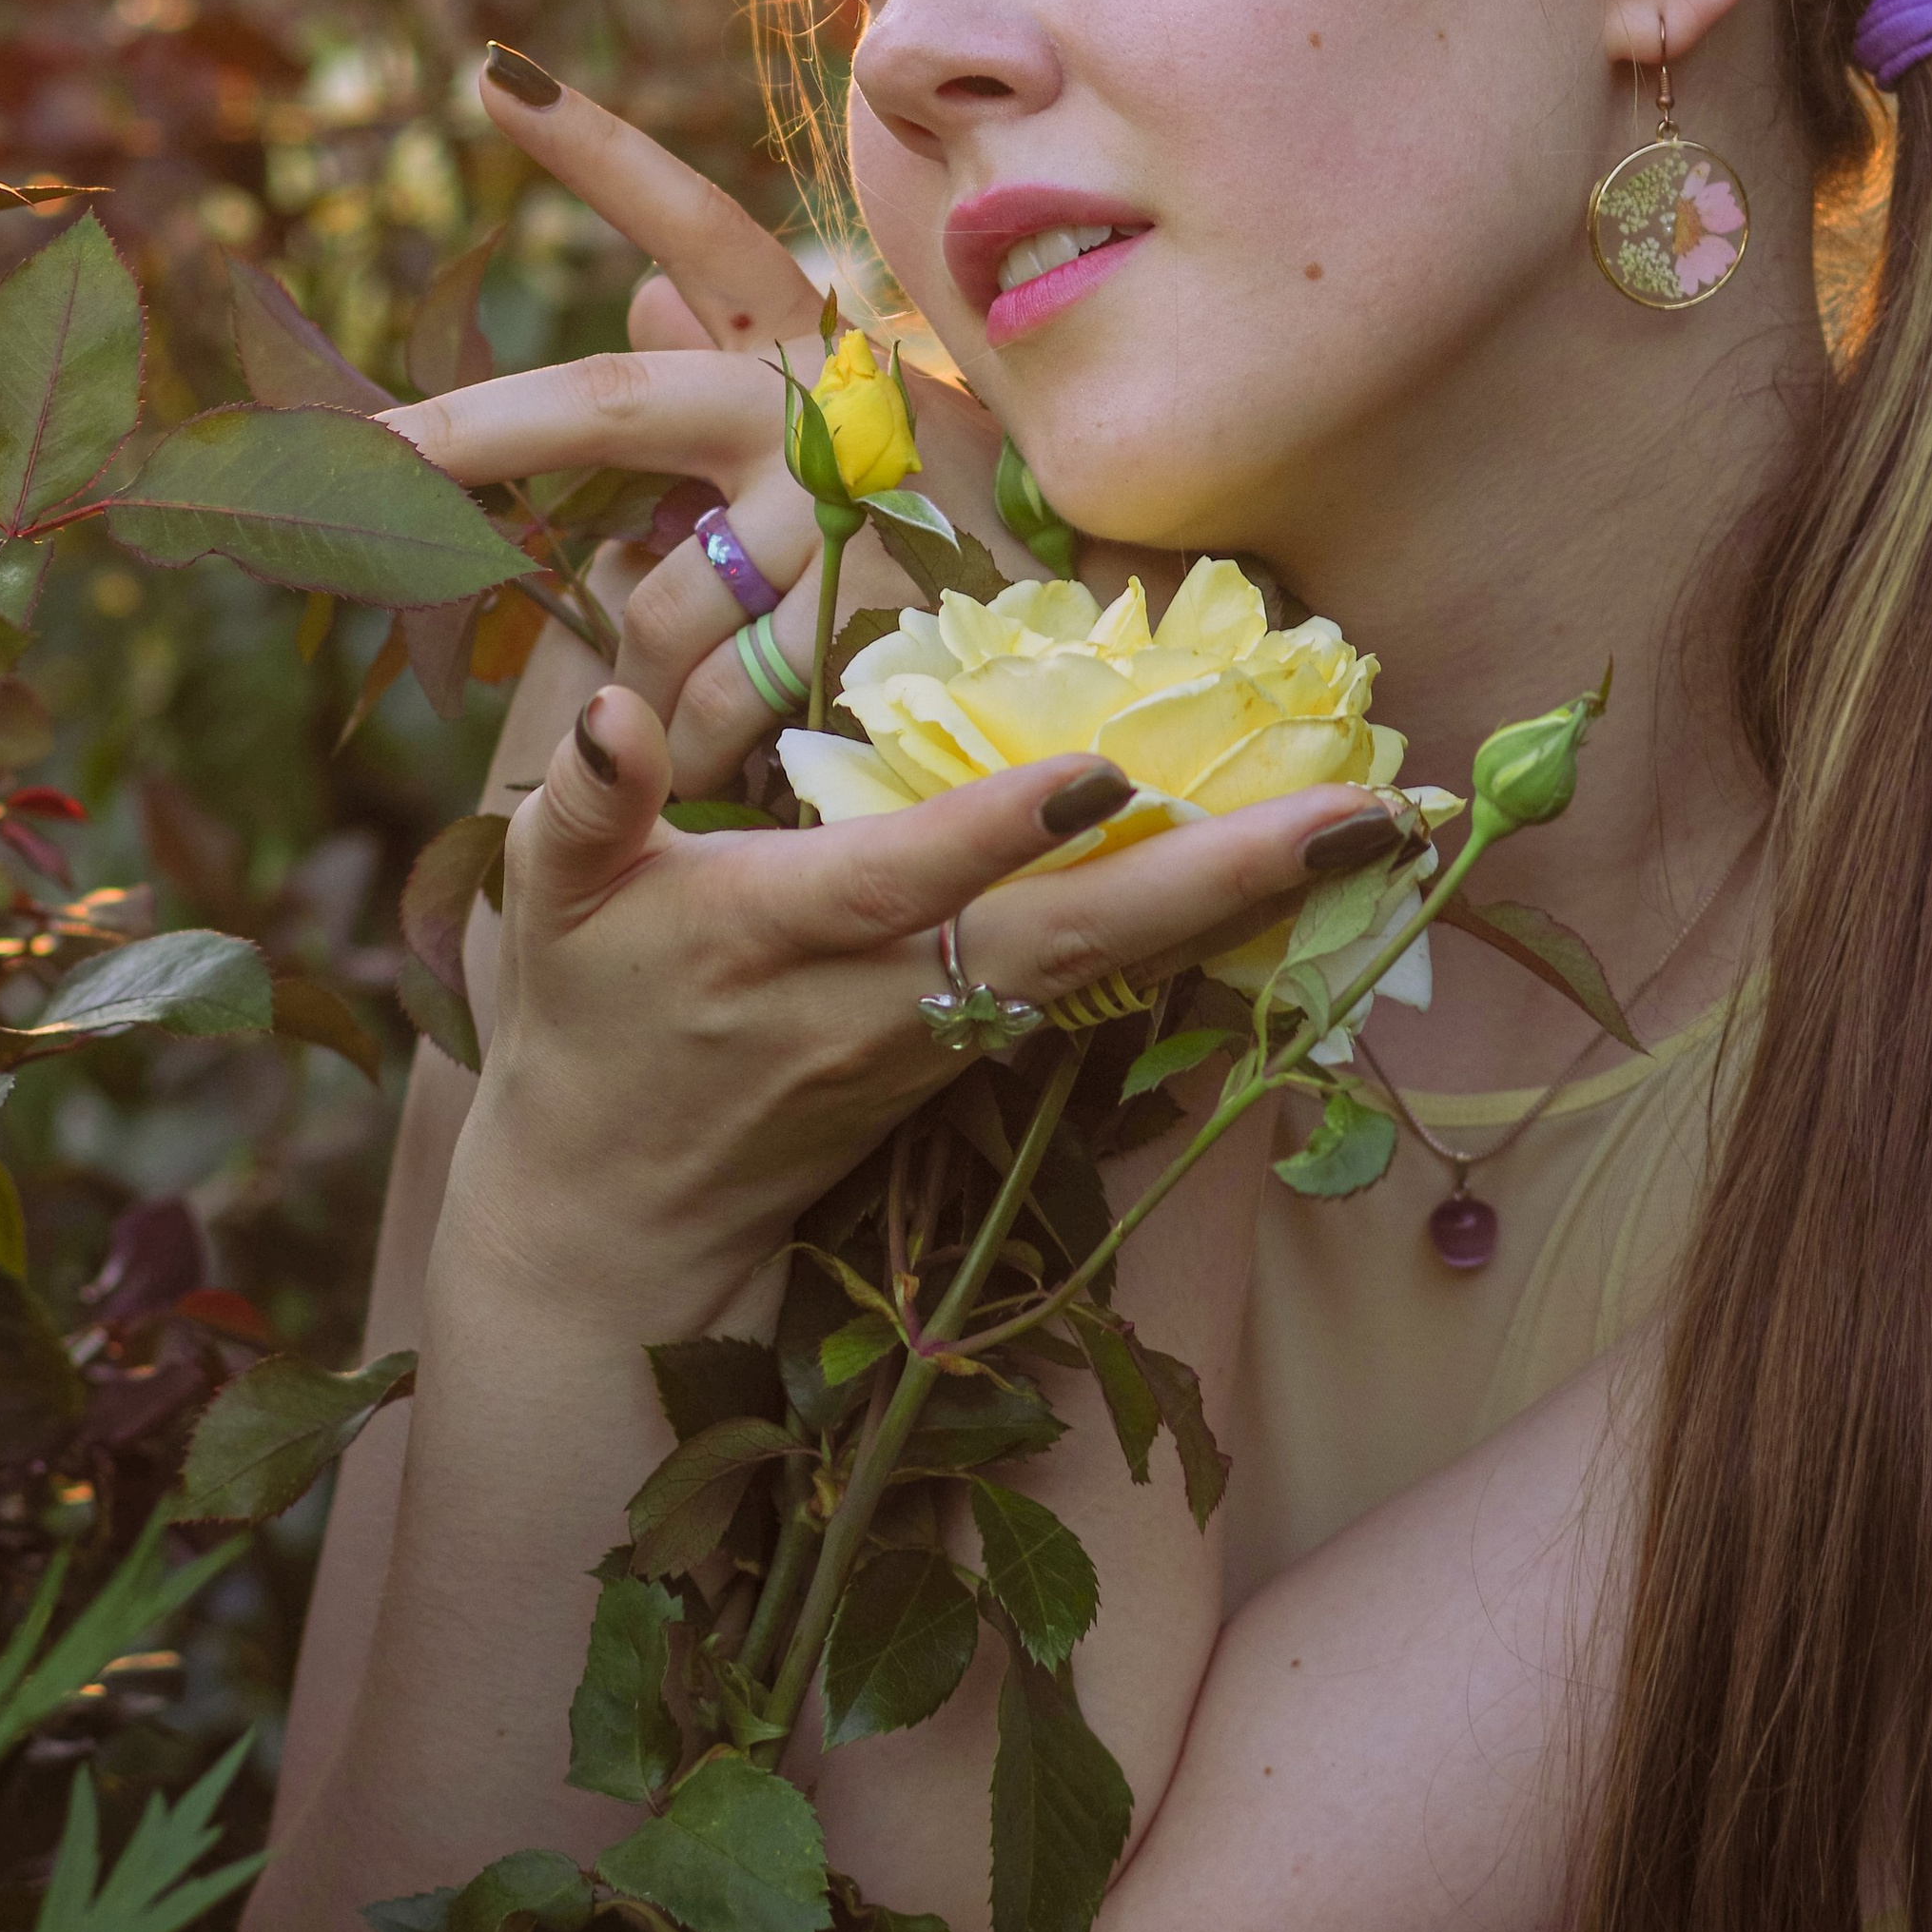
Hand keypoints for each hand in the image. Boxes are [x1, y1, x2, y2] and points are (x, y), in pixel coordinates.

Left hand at [395, 59, 1052, 794]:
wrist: (1115, 653)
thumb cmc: (966, 537)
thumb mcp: (854, 439)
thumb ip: (739, 369)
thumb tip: (635, 291)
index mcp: (812, 353)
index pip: (696, 228)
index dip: (599, 151)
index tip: (490, 71)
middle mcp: (829, 402)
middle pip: (608, 401)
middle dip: (467, 430)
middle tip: (357, 451)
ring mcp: (858, 506)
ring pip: (658, 603)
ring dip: (640, 681)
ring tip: (674, 722)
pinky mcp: (881, 618)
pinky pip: (717, 704)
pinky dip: (698, 746)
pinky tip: (724, 763)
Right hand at [437, 678, 1411, 1338]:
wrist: (623, 1217)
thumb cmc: (587, 1023)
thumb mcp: (548, 905)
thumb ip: (584, 802)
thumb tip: (607, 714)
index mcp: (780, 941)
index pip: (902, 884)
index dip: (995, 833)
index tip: (1102, 772)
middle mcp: (891, 996)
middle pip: (1074, 940)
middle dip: (1220, 879)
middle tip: (1361, 815)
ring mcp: (957, 1034)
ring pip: (1122, 969)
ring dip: (1254, 903)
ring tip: (1383, 827)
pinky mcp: (996, 1050)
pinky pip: (1124, 985)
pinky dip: (1222, 929)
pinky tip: (1319, 876)